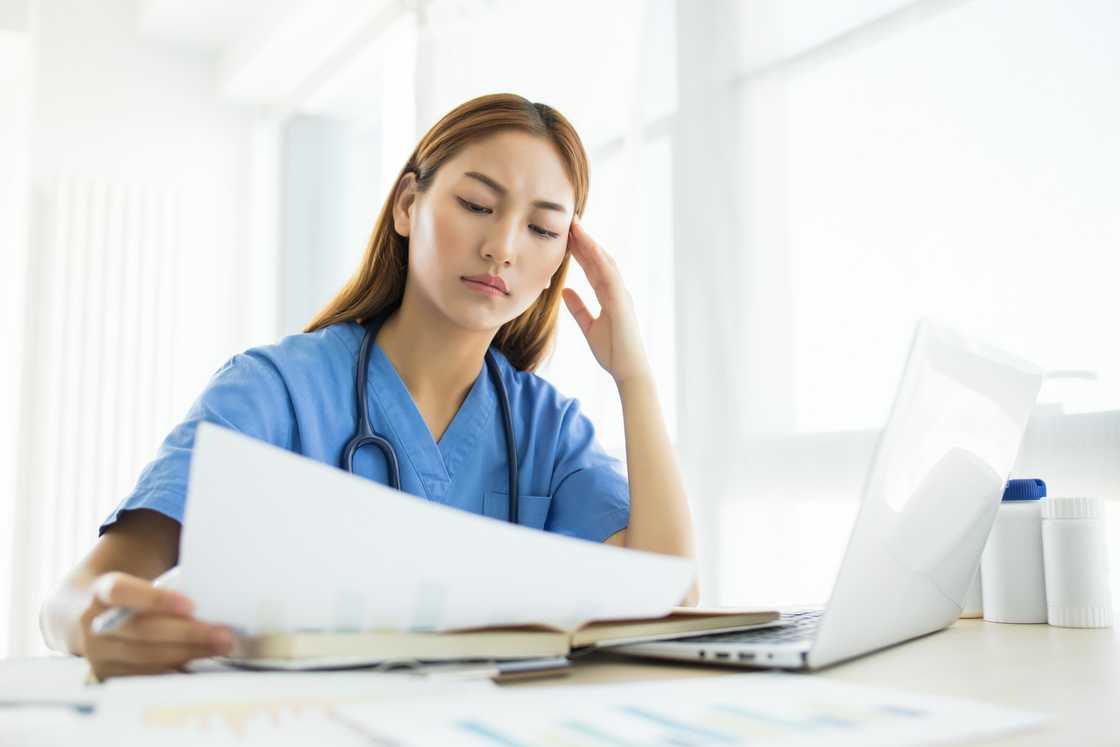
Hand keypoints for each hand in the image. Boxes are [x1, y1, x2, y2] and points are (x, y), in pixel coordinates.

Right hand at [80, 572, 233, 679]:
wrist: (88, 616)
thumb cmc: (130, 596)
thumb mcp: (138, 581)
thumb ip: (165, 586)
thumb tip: (210, 595)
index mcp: (100, 591)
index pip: (122, 592)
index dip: (156, 599)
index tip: (191, 606)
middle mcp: (93, 624)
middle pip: (142, 631)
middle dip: (187, 634)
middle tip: (222, 634)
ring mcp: (97, 653)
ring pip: (146, 656)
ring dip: (188, 653)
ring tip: (219, 647)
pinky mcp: (107, 674)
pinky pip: (145, 674)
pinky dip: (174, 669)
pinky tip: (199, 664)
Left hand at [562, 219, 651, 384]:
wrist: (629, 370)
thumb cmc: (613, 352)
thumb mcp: (589, 327)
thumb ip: (579, 308)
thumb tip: (565, 291)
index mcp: (609, 296)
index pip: (592, 268)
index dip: (580, 251)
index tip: (567, 236)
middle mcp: (617, 291)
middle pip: (599, 259)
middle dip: (585, 240)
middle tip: (570, 220)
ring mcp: (621, 294)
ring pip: (604, 261)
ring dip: (590, 242)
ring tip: (576, 225)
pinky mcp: (621, 301)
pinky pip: (609, 274)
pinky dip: (598, 258)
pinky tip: (587, 244)